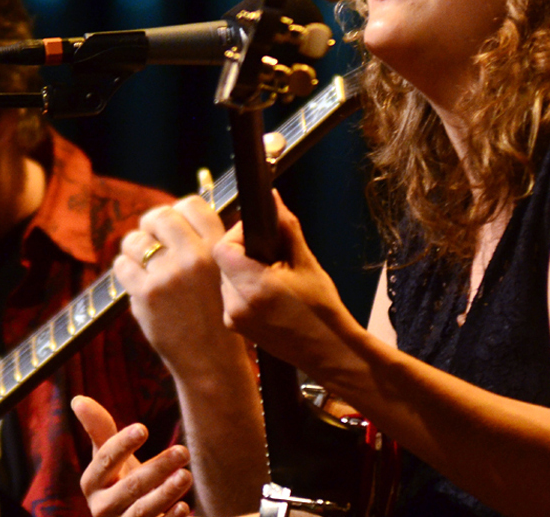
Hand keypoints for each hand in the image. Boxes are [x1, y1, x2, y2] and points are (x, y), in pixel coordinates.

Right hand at [72, 396, 191, 516]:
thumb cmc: (120, 480)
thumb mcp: (108, 456)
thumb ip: (98, 428)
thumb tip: (77, 399)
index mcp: (92, 483)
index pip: (105, 460)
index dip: (122, 444)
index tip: (143, 428)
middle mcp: (102, 508)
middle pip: (129, 487)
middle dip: (157, 469)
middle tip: (183, 451)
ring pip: (142, 512)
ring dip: (165, 493)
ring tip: (186, 475)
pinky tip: (185, 507)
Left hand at [115, 196, 243, 375]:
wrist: (210, 361)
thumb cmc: (217, 316)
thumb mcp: (224, 274)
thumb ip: (204, 245)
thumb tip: (175, 216)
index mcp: (218, 249)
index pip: (192, 204)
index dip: (177, 210)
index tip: (172, 224)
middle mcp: (194, 257)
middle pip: (160, 216)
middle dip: (150, 224)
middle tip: (150, 237)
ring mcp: (168, 275)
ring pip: (135, 240)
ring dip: (134, 247)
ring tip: (142, 261)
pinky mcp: (146, 294)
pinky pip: (122, 266)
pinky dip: (125, 270)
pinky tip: (135, 280)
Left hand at [213, 191, 359, 371]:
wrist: (328, 351)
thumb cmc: (322, 312)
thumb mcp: (306, 263)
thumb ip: (286, 227)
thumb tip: (273, 198)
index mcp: (254, 288)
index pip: (222, 248)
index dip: (237, 235)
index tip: (257, 235)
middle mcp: (237, 306)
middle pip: (221, 262)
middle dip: (242, 252)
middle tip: (269, 255)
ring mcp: (233, 319)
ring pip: (224, 278)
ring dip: (241, 270)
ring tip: (269, 275)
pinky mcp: (235, 327)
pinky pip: (229, 295)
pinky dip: (242, 288)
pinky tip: (265, 293)